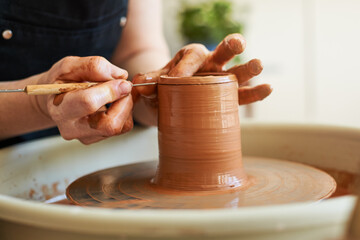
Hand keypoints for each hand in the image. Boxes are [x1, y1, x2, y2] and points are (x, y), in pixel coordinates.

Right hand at [35, 56, 133, 143]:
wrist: (57, 99)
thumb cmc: (62, 81)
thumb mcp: (69, 66)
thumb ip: (93, 66)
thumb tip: (121, 76)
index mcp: (60, 108)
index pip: (89, 103)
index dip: (111, 90)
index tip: (123, 80)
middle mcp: (73, 128)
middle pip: (110, 125)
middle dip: (125, 103)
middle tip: (125, 86)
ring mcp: (87, 137)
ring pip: (121, 126)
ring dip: (128, 105)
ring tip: (119, 91)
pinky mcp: (100, 137)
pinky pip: (124, 127)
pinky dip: (128, 111)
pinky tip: (119, 100)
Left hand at [132, 33, 271, 104]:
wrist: (172, 98)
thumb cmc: (164, 86)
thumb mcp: (154, 81)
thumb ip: (148, 81)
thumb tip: (141, 84)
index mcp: (191, 56)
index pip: (191, 57)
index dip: (183, 69)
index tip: (172, 81)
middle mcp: (209, 64)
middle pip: (221, 53)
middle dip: (229, 47)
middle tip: (238, 44)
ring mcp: (220, 80)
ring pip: (236, 73)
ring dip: (247, 69)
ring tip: (259, 64)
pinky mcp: (227, 96)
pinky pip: (242, 95)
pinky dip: (255, 93)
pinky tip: (268, 88)